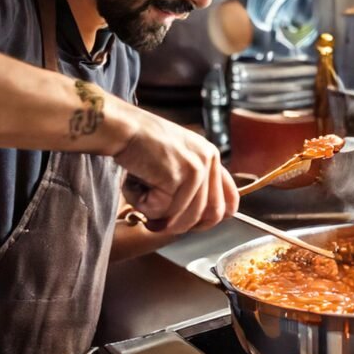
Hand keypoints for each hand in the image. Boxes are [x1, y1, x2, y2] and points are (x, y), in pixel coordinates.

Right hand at [114, 111, 237, 233]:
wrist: (122, 128)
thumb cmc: (140, 145)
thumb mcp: (176, 160)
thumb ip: (192, 185)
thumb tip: (194, 221)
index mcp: (211, 157)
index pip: (230, 201)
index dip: (210, 220)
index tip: (191, 225)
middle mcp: (209, 160)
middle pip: (211, 215)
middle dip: (183, 225)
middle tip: (159, 222)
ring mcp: (196, 168)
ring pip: (186, 217)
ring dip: (159, 215)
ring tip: (141, 196)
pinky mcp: (179, 175)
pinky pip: (164, 210)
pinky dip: (144, 204)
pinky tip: (137, 184)